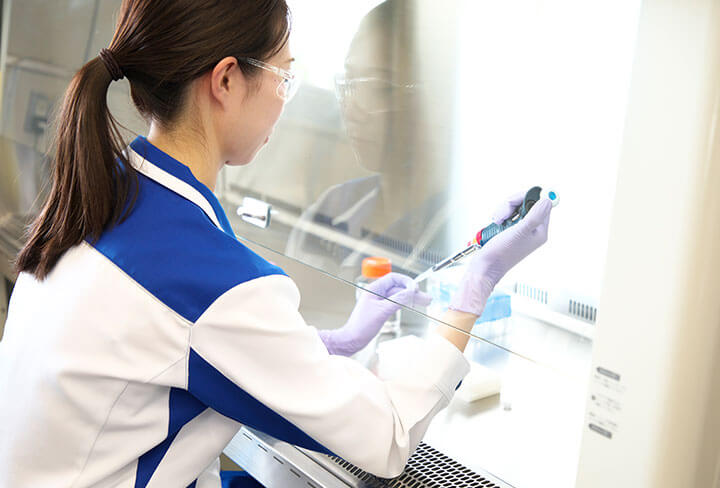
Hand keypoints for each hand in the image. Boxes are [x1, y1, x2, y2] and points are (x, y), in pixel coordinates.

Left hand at [319, 272, 431, 355]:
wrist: (352, 339)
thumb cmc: (361, 326)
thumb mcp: (382, 311)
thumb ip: (397, 300)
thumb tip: (411, 292)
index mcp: (374, 289)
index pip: (394, 278)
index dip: (406, 281)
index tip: (416, 288)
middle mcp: (377, 293)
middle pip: (399, 288)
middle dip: (413, 292)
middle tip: (427, 298)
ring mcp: (380, 302)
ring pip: (399, 297)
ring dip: (412, 298)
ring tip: (426, 302)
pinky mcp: (382, 310)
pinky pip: (396, 304)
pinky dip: (406, 304)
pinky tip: (413, 305)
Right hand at [449, 193, 552, 315]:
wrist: (485, 266)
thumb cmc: (502, 253)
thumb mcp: (520, 231)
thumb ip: (535, 215)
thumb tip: (548, 200)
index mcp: (540, 231)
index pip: (541, 204)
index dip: (529, 198)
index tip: (518, 200)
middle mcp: (532, 230)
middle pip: (527, 203)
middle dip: (512, 205)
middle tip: (504, 214)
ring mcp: (520, 230)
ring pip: (515, 208)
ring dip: (504, 211)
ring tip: (497, 221)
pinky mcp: (509, 230)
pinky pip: (507, 215)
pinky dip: (500, 216)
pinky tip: (496, 223)